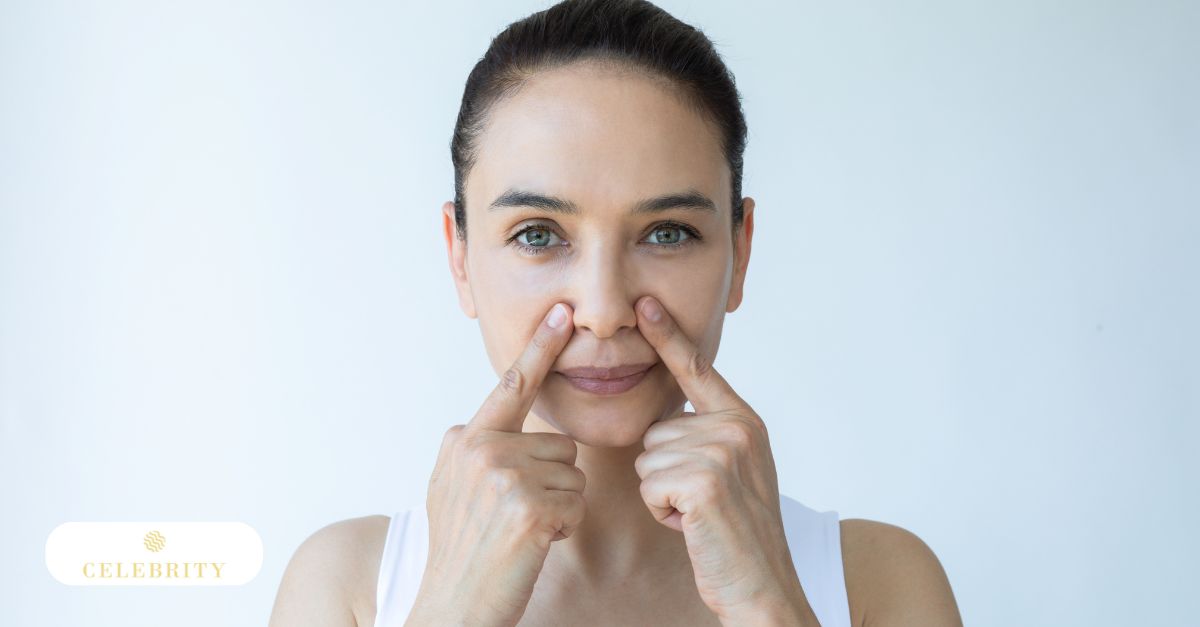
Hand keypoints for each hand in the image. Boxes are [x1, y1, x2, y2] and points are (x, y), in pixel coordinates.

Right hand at [407, 302, 585, 626]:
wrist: (451, 606)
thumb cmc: (462, 552)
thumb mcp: (455, 489)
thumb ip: (480, 450)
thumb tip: (503, 427)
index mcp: (464, 439)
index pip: (511, 386)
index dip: (539, 348)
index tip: (560, 312)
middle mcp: (480, 448)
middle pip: (559, 444)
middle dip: (552, 481)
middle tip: (514, 518)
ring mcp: (503, 477)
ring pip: (572, 473)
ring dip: (558, 506)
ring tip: (519, 532)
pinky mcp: (528, 507)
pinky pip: (575, 503)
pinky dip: (562, 528)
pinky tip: (530, 545)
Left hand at [632, 295, 815, 624]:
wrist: (762, 585)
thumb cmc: (737, 534)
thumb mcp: (733, 472)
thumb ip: (708, 436)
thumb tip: (665, 418)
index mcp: (744, 420)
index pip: (696, 369)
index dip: (668, 334)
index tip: (645, 302)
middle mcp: (737, 428)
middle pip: (654, 430)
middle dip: (664, 472)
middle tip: (702, 503)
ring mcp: (723, 452)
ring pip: (647, 459)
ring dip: (662, 494)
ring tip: (700, 515)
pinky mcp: (704, 481)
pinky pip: (649, 484)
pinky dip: (661, 511)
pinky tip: (693, 525)